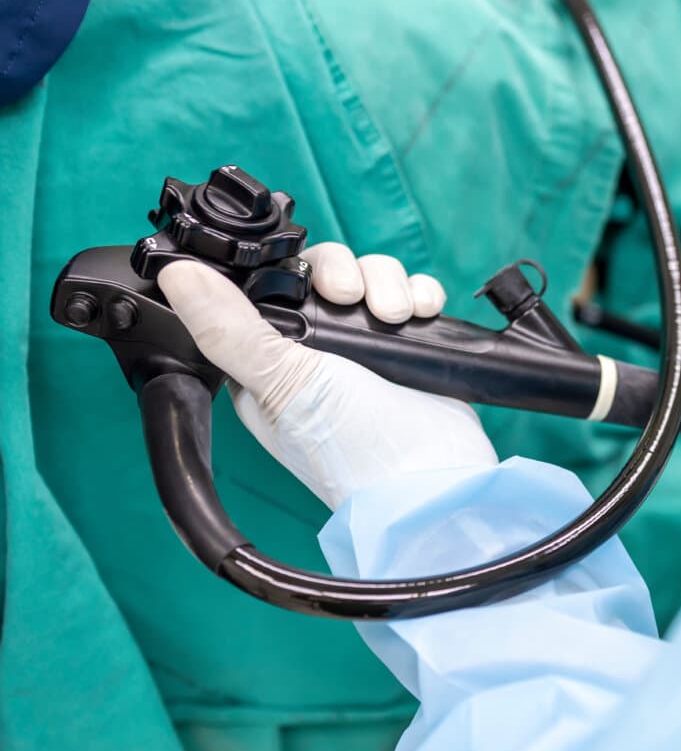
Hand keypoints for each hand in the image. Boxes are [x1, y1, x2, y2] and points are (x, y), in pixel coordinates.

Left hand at [158, 242, 498, 509]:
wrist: (434, 480)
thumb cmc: (350, 448)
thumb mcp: (281, 383)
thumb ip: (229, 328)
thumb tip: (175, 274)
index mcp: (268, 365)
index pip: (265, 289)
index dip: (281, 270)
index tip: (301, 275)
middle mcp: (316, 355)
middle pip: (323, 274)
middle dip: (343, 274)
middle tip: (349, 297)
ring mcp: (367, 350)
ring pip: (371, 278)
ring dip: (387, 282)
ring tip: (396, 315)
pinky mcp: (410, 349)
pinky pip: (412, 296)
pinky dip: (420, 293)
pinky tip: (422, 311)